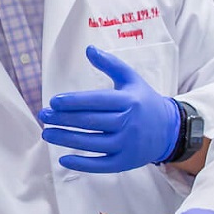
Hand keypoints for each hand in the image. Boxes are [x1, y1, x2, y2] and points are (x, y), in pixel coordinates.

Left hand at [38, 46, 182, 172]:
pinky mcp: (125, 162)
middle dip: (63, 119)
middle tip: (44, 116)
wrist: (170, 130)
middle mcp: (128, 123)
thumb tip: (89, 49)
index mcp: (128, 101)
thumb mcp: (131, 79)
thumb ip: (110, 64)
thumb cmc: (144, 101)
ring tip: (48, 133)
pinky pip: (100, 165)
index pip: (96, 101)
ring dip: (66, 139)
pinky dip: (81, 164)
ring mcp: (127, 145)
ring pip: (91, 143)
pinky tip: (63, 159)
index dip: (73, 102)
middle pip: (90, 122)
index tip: (54, 101)